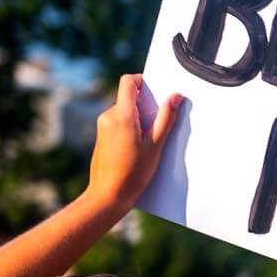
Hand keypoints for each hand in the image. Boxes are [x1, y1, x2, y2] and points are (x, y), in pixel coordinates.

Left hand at [86, 73, 182, 211]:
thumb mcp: (155, 145)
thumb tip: (175, 96)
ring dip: (139, 119)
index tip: (156, 92)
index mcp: (122, 115)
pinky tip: (138, 148)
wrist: (108, 195)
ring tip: (149, 141)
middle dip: (145, 106)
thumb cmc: (133, 173)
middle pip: (129, 97)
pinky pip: (118, 122)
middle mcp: (108, 116)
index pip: (129, 81)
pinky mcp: (102, 135)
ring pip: (124, 111)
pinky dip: (131, 128)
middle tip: (158, 125)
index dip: (143, 81)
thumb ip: (166, 118)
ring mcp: (103, 126)